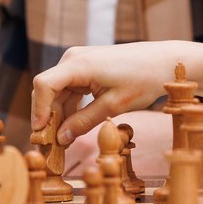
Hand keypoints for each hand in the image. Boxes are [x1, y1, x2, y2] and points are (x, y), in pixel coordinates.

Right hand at [31, 41, 191, 146]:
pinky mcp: (85, 67)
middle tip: (50, 145)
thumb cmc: (143, 80)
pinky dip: (69, 107)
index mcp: (79, 64)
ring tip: (62, 141)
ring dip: (58, 115)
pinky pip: (69, 89)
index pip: (44, 85)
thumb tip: (61, 138)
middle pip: (48, 90)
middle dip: (47, 117)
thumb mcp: (113, 106)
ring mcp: (78, 61)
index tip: (41, 134)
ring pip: (57, 92)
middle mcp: (73, 59)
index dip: (38, 110)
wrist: (163, 61)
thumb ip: (84, 122)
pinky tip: (72, 126)